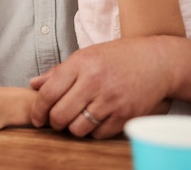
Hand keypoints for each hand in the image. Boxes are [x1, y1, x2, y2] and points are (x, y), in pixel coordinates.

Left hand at [30, 37, 171, 138]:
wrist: (157, 61)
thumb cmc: (118, 57)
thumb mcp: (86, 55)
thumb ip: (58, 72)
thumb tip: (33, 84)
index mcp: (81, 64)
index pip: (48, 93)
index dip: (38, 110)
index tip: (37, 117)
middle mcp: (94, 82)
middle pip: (60, 115)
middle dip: (54, 122)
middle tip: (56, 120)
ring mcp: (111, 100)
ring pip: (78, 128)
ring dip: (73, 128)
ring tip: (77, 119)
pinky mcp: (125, 115)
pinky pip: (99, 134)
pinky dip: (93, 131)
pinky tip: (96, 120)